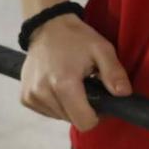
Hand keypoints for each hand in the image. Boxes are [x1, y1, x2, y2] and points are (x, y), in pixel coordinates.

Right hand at [19, 14, 130, 131]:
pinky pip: (46, 112)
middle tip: (86, 88)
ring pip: (59, 117)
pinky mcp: (24, 98)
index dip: (96, 116)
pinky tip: (57, 86)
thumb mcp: (102, 49)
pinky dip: (55, 104)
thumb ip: (114, 73)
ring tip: (70, 84)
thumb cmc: (76, 38)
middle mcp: (43, 93)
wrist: (47, 26)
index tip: (100, 101)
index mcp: (64, 84)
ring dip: (68, 106)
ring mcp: (31, 96)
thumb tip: (124, 94)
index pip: (84, 122)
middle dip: (82, 108)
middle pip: (72, 119)